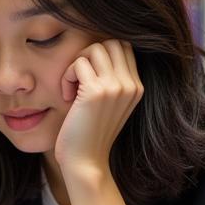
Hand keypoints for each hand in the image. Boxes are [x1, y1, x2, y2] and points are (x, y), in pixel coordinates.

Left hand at [54, 40, 143, 181]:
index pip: (123, 47)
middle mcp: (131, 85)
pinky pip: (78, 63)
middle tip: (78, 78)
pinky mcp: (96, 92)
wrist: (86, 163)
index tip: (88, 78)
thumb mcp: (110, 105)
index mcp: (137, 87)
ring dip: (77, 63)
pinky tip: (66, 96)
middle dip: (90, 54)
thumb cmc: (90, 135)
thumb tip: (99, 50)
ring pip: (95, 48)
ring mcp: (115, 87)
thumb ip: (112, 80)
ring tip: (72, 88)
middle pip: (111, 42)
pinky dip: (67, 75)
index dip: (101, 55)